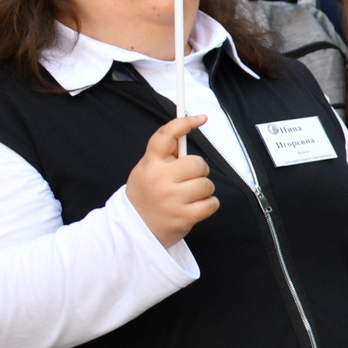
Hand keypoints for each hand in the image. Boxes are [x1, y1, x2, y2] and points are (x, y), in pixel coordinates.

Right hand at [126, 116, 218, 244]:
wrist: (135, 229)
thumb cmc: (147, 195)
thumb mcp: (147, 170)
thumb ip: (165, 155)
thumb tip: (187, 131)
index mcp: (150, 164)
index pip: (166, 136)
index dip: (184, 123)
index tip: (200, 118)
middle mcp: (160, 179)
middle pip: (198, 164)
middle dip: (199, 170)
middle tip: (189, 179)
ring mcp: (172, 199)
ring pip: (207, 184)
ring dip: (204, 190)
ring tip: (189, 196)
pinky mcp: (184, 217)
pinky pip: (212, 203)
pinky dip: (209, 204)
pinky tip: (195, 207)